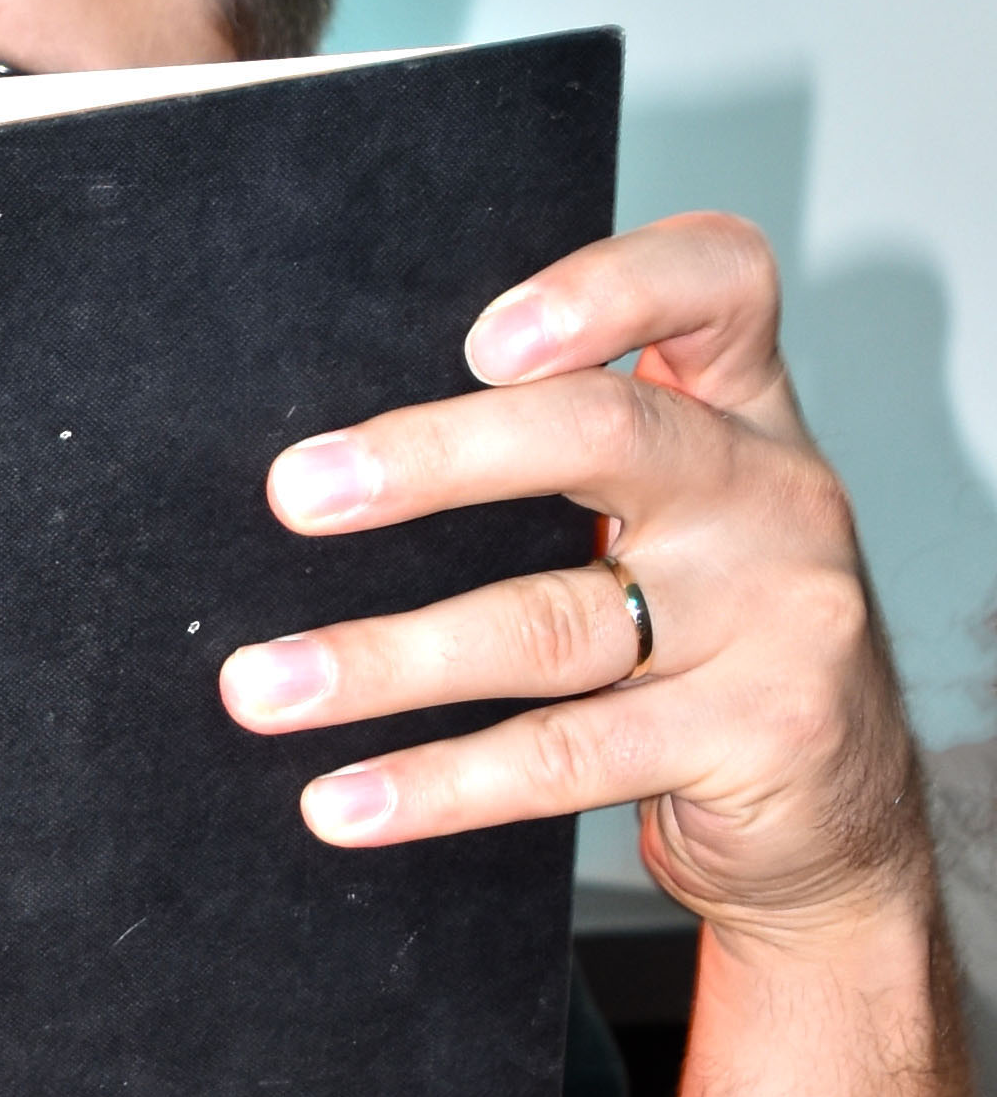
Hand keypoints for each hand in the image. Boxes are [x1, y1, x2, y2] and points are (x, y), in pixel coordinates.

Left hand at [215, 211, 923, 943]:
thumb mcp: (669, 518)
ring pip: (550, 622)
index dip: (605, 287)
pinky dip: (436, 783)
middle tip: (294, 492)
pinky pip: (567, 756)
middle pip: (605, 434)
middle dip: (435, 457)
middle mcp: (773, 491)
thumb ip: (556, 462)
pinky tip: (340, 803)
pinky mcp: (764, 733)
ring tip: (258, 687)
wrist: (838, 811)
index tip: (478, 339)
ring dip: (382, 659)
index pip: (717, 284)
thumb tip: (325, 469)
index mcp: (741, 410)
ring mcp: (782, 613)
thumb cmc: (708, 637)